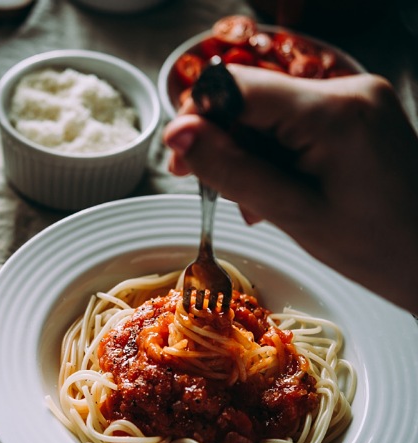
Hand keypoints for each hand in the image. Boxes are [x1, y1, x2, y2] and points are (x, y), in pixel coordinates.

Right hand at [163, 65, 417, 313]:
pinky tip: (276, 186)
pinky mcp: (356, 110)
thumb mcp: (292, 213)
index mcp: (333, 112)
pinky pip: (294, 119)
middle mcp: (347, 89)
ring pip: (269, 111)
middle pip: (251, 98)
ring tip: (254, 201)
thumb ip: (230, 168)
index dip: (197, 118)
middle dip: (224, 142)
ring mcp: (355, 97)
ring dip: (248, 152)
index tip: (179, 161)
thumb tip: (176, 134)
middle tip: (209, 188)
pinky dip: (274, 151)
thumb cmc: (375, 247)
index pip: (237, 87)